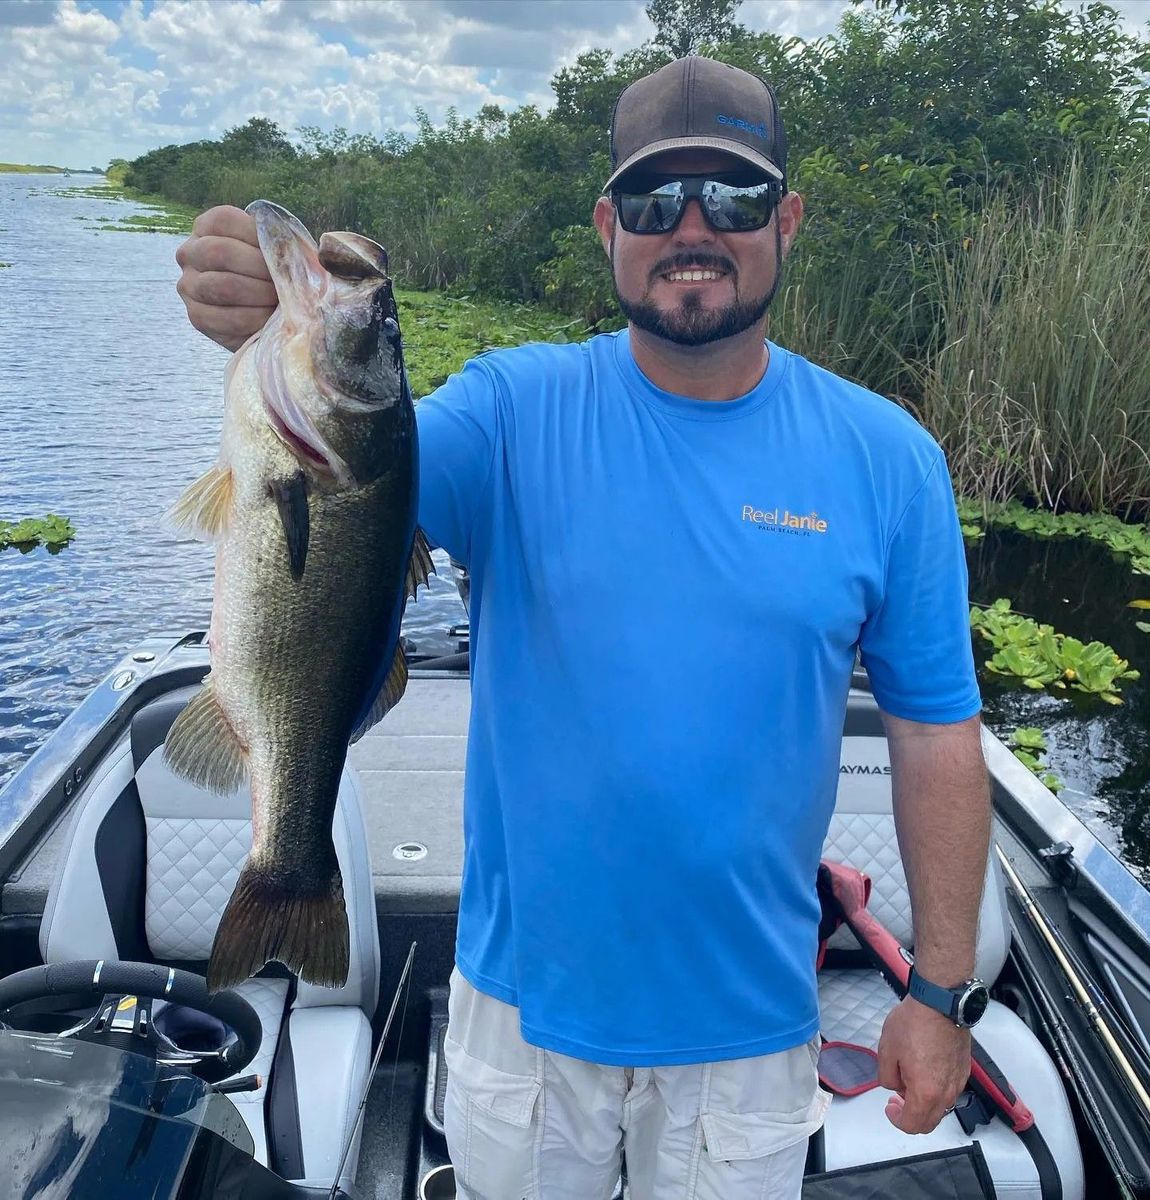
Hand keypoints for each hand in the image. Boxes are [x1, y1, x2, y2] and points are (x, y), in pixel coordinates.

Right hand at [176, 206, 276, 350]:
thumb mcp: (278, 251)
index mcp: (207, 226)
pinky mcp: (197, 317)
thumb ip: (284, 243)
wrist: (264, 314)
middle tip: (284, 283)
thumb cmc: (275, 274)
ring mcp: (189, 285)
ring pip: (223, 286)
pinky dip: (254, 319)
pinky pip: (225, 318)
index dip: (258, 236)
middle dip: (260, 269)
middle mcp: (190, 252)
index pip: (225, 221)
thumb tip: (317, 250)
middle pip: (221, 252)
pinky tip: (268, 319)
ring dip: (259, 295)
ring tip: (278, 300)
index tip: (283, 254)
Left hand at [877, 996, 969, 1132]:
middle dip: (910, 1116)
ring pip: (941, 1108)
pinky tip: (924, 1071)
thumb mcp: (886, 1050)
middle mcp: (946, 1093)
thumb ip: (887, 1077)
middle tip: (897, 1100)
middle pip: (929, 1123)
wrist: (940, 1004)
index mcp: (925, 1093)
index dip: (897, 1120)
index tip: (889, 1107)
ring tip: (908, 1081)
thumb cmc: (913, 1024)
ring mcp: (958, 1083)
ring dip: (924, 1104)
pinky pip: (949, 1091)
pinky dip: (935, 1091)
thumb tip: (895, 1086)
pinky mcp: (964, 1071)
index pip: (912, 1125)